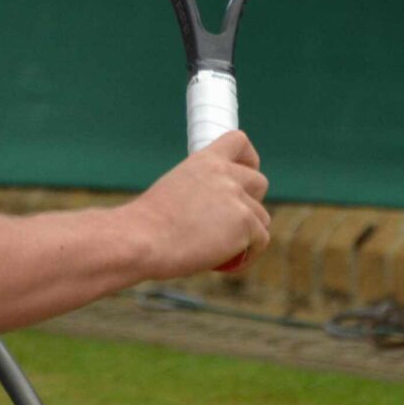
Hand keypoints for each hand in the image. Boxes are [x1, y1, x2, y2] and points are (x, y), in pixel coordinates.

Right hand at [125, 131, 270, 277]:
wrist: (141, 239)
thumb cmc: (147, 225)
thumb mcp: (173, 194)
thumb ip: (200, 193)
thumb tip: (215, 215)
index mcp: (203, 161)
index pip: (238, 142)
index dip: (247, 159)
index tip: (241, 176)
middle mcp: (224, 174)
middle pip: (259, 182)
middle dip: (249, 204)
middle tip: (225, 224)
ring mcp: (237, 197)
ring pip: (262, 217)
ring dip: (246, 235)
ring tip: (217, 249)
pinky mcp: (246, 222)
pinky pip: (261, 241)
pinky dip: (246, 255)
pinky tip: (221, 262)